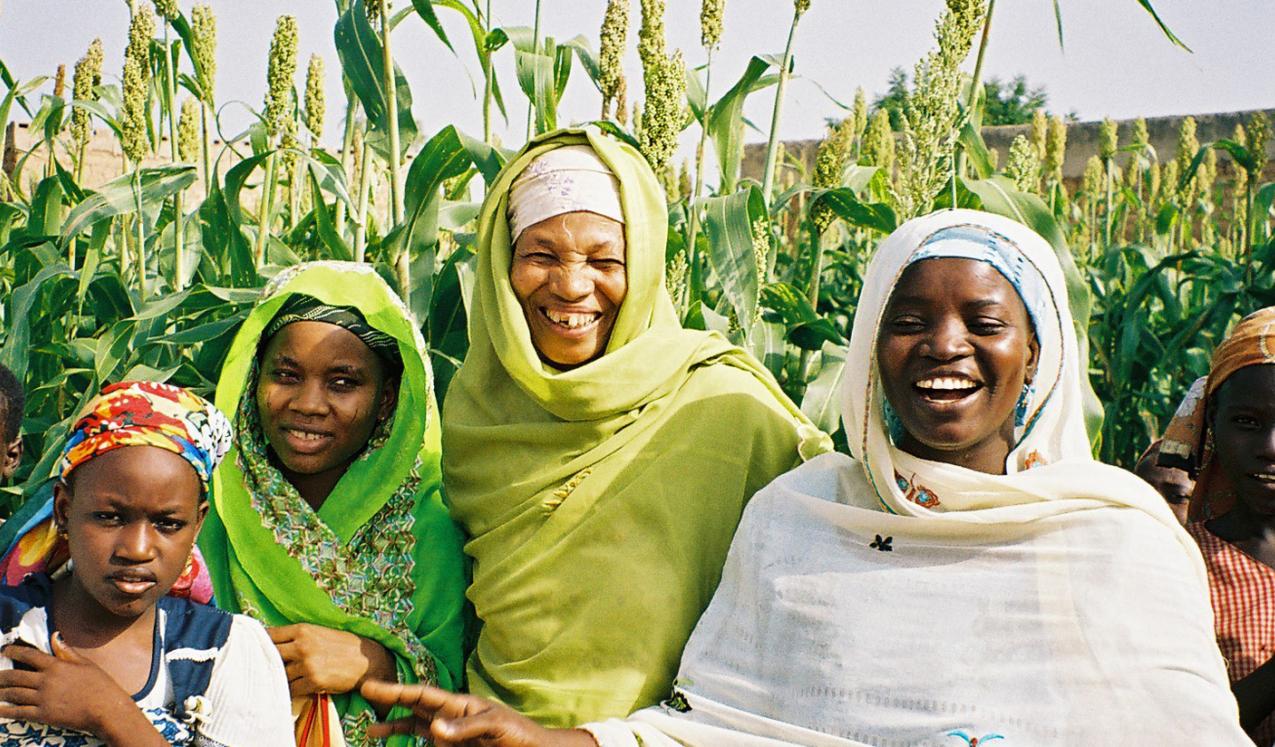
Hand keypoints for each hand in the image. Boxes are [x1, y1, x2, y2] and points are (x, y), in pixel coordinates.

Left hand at [0, 633, 160, 744]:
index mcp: (57, 666)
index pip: (29, 655)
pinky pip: (19, 712)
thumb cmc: (101, 685)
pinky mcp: (43, 715)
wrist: (106, 709)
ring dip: (1, 692)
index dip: (14, 651)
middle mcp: (46, 681)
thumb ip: (67, 651)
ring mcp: (43, 699)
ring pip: (14, 694)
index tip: (4, 650)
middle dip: (2, 676)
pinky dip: (6, 711)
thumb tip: (55, 636)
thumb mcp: (86, 664)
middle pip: (16, 676)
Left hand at [269, 623, 394, 697]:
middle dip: (264, 661)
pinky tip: (291, 690)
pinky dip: (290, 691)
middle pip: (270, 655)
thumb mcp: (320, 632)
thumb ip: (298, 636)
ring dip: (277, 679)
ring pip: (279, 674)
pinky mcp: (313, 681)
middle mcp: (303, 646)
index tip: (253, 647)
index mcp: (303, 630)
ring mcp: (308, 664)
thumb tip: (273, 642)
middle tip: (260, 667)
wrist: (367, 661)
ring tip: (276, 681)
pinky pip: (291, 689)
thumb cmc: (344, 645)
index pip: (270, 635)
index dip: (259, 642)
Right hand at [359, 679, 597, 746]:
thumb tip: (433, 728)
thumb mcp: (496, 725)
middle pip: (414, 706)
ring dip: (395, 726)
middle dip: (391, 700)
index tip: (372, 687)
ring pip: (415, 727)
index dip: (397, 691)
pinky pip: (425, 745)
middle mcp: (450, 718)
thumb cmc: (519, 733)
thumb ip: (465, 726)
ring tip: (372, 728)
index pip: (422, 695)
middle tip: (365, 693)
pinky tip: (395, 743)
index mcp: (460, 705)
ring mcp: (450, 736)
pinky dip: (409, 743)